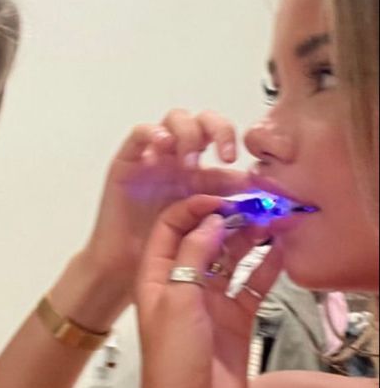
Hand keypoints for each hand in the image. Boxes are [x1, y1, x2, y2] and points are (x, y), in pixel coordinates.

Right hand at [81, 112, 249, 301]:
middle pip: (204, 121)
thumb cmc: (163, 249)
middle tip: (225, 155)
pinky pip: (139, 133)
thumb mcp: (204, 225)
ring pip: (175, 119)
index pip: (224, 140)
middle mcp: (179, 158)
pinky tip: (163, 148)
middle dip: (219, 130)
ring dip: (188, 134)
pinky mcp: (128, 160)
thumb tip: (259, 191)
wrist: (128, 269)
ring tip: (190, 162)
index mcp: (201, 171)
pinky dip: (153, 134)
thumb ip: (229, 206)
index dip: (239, 147)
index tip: (248, 169)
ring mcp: (154, 156)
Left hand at [135, 194, 283, 387]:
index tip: (220, 198)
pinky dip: (265, 268)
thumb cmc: (173, 361)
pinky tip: (278, 251)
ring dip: (247, 239)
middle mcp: (182, 285)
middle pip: (203, 240)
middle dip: (225, 219)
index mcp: (156, 277)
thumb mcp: (176, 300)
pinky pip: (251, 286)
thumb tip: (212, 220)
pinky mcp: (235, 320)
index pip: (170, 228)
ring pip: (230, 259)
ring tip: (270, 220)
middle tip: (253, 204)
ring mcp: (210, 302)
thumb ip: (192, 257)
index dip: (192, 208)